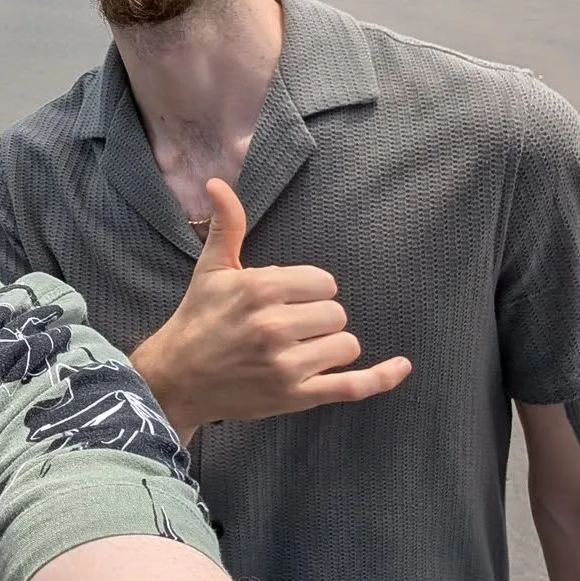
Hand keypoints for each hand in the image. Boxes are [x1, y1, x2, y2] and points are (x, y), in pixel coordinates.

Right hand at [132, 179, 411, 440]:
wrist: (177, 379)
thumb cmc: (198, 319)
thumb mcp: (211, 270)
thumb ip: (227, 226)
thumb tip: (218, 183)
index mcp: (259, 289)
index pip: (323, 282)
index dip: (309, 290)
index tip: (284, 300)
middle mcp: (275, 326)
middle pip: (337, 313)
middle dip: (317, 318)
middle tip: (285, 327)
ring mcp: (287, 365)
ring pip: (346, 345)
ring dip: (330, 346)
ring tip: (298, 350)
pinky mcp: (296, 397)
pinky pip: (353, 386)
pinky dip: (381, 378)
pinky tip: (402, 366)